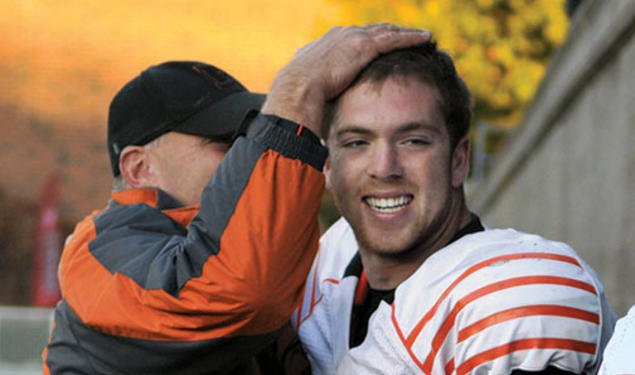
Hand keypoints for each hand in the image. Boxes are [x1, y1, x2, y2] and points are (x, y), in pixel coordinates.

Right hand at [262, 24, 430, 135]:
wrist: (298, 89)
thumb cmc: (301, 97)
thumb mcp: (312, 91)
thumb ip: (321, 95)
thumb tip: (321, 119)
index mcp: (329, 43)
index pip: (355, 38)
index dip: (370, 39)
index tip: (380, 43)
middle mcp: (342, 35)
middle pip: (373, 30)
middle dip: (390, 32)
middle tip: (407, 35)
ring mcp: (353, 38)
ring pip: (387, 31)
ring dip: (405, 33)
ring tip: (422, 35)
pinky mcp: (364, 45)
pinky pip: (394, 38)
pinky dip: (410, 37)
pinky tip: (425, 37)